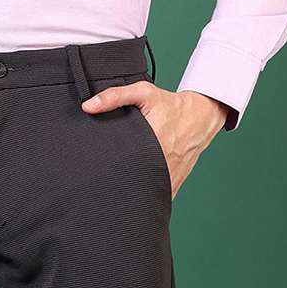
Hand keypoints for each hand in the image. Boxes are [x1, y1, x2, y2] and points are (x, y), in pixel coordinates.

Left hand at [81, 83, 228, 198]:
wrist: (199, 117)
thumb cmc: (169, 105)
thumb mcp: (142, 93)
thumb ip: (114, 96)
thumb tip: (88, 106)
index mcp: (152, 142)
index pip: (122, 162)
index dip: (107, 166)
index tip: (94, 167)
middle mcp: (161, 163)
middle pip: (131, 179)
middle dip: (115, 180)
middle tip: (100, 178)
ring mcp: (168, 177)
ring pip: (143, 192)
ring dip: (130, 189)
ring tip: (115, 185)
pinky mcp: (173, 183)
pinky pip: (155, 195)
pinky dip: (145, 193)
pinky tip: (133, 189)